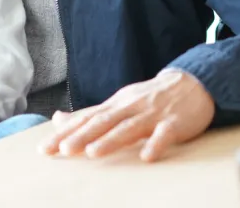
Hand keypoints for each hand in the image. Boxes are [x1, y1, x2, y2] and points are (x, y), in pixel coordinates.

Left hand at [40, 69, 214, 161]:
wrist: (193, 83)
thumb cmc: (151, 98)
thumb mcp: (119, 102)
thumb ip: (90, 113)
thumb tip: (58, 119)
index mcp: (117, 104)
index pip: (87, 119)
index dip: (66, 134)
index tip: (46, 149)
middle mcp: (131, 107)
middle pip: (104, 121)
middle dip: (84, 135)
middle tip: (64, 150)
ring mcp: (153, 114)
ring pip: (130, 127)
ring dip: (111, 139)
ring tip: (93, 153)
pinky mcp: (174, 123)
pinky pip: (165, 134)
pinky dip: (156, 144)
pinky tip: (147, 156)